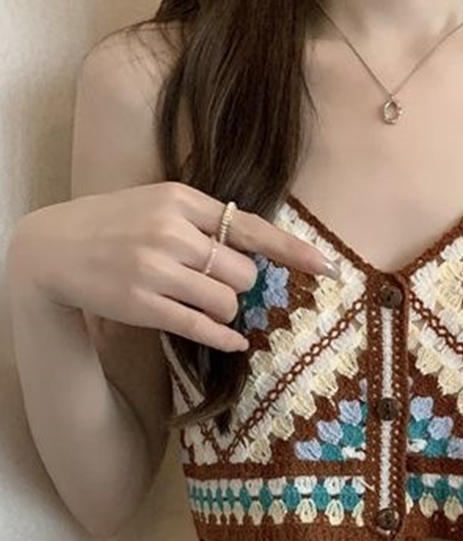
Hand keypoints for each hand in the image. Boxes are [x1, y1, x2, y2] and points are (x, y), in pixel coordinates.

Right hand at [9, 181, 339, 351]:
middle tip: (211, 281)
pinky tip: (233, 340)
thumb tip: (259, 253)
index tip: (329, 269)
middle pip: (244, 273)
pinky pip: (203, 327)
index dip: (295, 251)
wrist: (53, 248)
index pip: (252, 228)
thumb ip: (208, 220)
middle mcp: (172, 232)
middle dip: (238, 284)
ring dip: (226, 309)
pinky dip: (225, 336)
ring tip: (200, 302)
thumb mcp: (161, 203)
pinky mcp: (143, 304)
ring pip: (227, 302)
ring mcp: (156, 269)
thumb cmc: (118, 224)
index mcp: (183, 200)